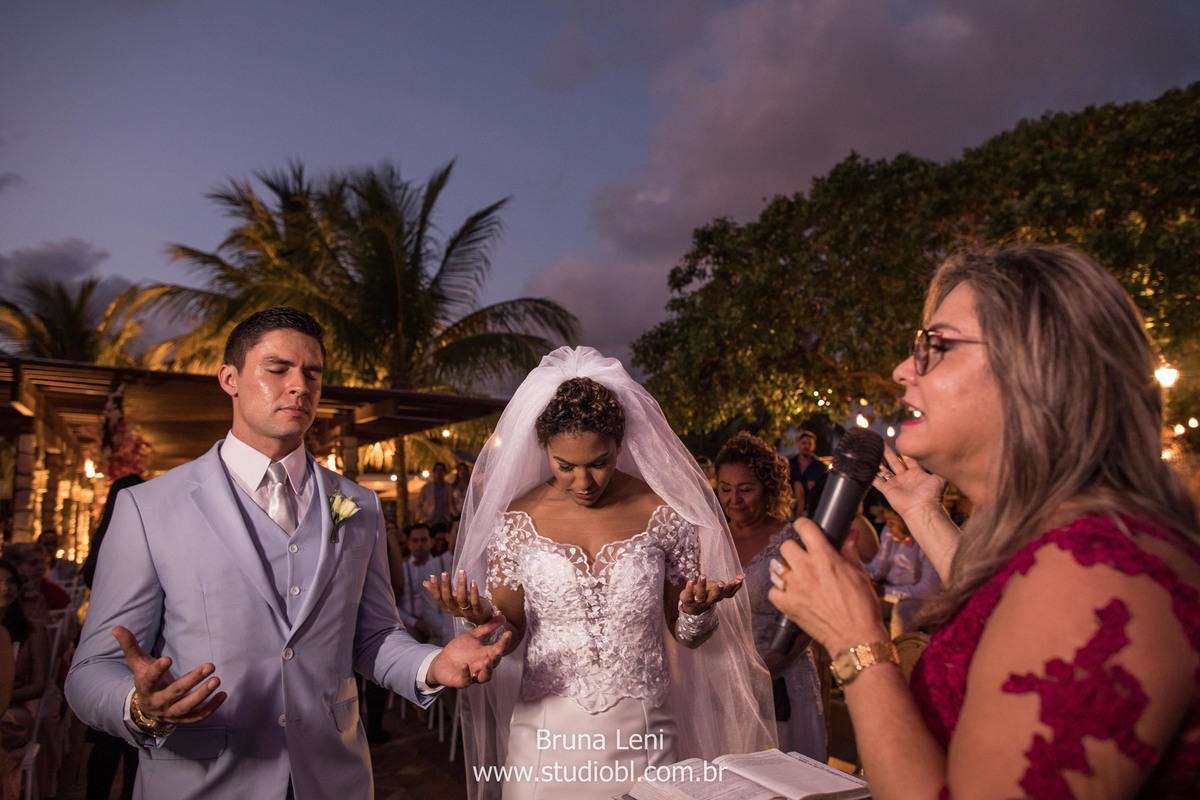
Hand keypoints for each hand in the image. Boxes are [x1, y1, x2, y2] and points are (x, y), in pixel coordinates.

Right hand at [112, 626, 226, 726]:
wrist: (147, 709)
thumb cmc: (146, 681)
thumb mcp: (138, 664)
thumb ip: (130, 646)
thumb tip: (116, 627)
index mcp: (145, 688)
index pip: (149, 680)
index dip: (157, 670)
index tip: (167, 658)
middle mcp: (158, 702)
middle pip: (175, 692)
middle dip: (192, 680)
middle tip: (210, 665)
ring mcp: (171, 713)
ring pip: (187, 707)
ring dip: (203, 695)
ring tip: (217, 680)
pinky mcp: (183, 719)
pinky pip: (198, 717)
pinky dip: (211, 708)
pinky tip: (223, 694)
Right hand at [423, 570, 493, 624]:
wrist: (481, 616)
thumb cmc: (464, 604)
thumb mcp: (451, 598)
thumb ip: (439, 591)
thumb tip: (425, 582)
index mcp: (447, 607)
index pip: (438, 598)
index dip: (435, 588)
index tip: (432, 576)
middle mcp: (455, 611)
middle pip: (448, 599)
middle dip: (446, 586)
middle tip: (445, 573)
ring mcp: (466, 612)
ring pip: (462, 599)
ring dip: (461, 585)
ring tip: (462, 572)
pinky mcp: (478, 612)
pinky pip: (475, 603)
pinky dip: (474, 592)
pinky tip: (473, 582)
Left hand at [427, 616, 511, 687]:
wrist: (441, 661)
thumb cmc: (459, 650)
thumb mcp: (473, 636)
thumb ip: (487, 628)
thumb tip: (502, 617)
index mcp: (486, 654)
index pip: (499, 649)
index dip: (504, 642)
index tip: (508, 633)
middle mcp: (482, 666)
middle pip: (494, 663)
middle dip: (497, 657)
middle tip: (499, 649)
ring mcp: (473, 675)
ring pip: (485, 677)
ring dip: (487, 669)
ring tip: (487, 660)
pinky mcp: (461, 681)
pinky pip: (466, 680)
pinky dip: (466, 674)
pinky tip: (464, 665)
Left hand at [680, 574, 743, 613]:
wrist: (692, 604)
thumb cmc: (708, 593)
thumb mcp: (720, 589)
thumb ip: (731, 585)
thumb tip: (743, 576)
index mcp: (719, 597)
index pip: (728, 593)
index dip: (734, 586)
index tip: (739, 578)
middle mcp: (709, 600)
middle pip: (715, 597)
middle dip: (718, 590)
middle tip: (721, 583)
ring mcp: (698, 600)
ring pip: (700, 595)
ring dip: (702, 585)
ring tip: (703, 575)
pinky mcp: (688, 599)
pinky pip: (688, 595)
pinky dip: (689, 588)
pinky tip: (690, 581)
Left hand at [768, 521, 887, 653]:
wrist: (856, 637)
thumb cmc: (862, 607)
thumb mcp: (860, 574)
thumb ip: (849, 552)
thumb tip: (851, 533)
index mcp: (825, 558)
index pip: (804, 528)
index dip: (803, 525)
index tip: (804, 528)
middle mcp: (806, 570)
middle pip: (786, 546)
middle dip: (794, 549)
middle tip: (803, 558)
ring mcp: (794, 588)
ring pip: (776, 567)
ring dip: (785, 569)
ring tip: (795, 575)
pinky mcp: (787, 605)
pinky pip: (773, 591)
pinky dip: (779, 591)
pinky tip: (790, 593)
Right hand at [874, 445, 946, 520]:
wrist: (922, 508)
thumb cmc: (932, 494)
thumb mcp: (940, 477)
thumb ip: (939, 466)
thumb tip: (944, 452)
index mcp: (917, 473)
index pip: (910, 458)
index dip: (906, 450)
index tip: (901, 439)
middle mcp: (906, 477)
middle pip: (895, 461)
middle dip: (888, 452)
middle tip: (882, 441)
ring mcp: (896, 483)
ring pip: (884, 469)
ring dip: (878, 461)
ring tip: (871, 450)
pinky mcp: (887, 490)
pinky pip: (876, 481)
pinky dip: (870, 475)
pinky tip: (863, 467)